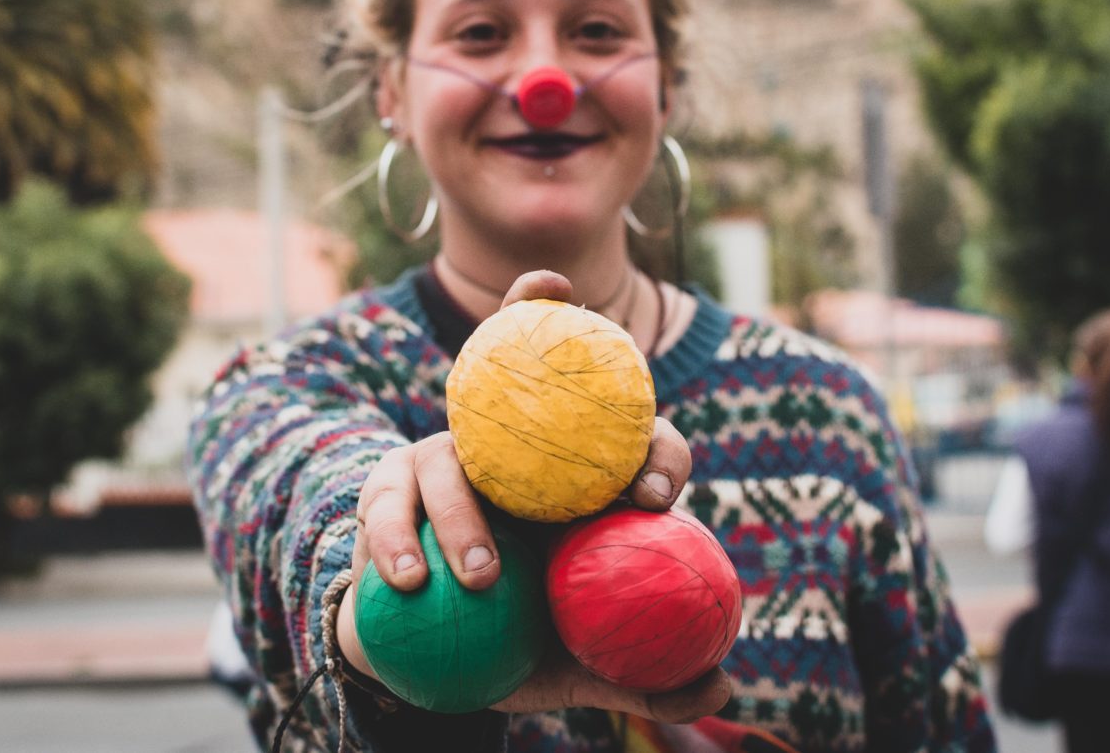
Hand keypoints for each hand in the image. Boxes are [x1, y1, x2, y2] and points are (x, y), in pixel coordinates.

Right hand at [338, 269, 709, 720]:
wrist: (419, 653)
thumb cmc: (515, 644)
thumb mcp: (579, 665)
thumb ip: (643, 679)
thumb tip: (721, 688)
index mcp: (574, 486)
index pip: (633, 443)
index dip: (656, 453)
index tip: (656, 500)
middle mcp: (513, 460)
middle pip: (534, 421)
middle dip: (553, 452)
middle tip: (569, 529)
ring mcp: (448, 463)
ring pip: (450, 464)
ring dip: (462, 515)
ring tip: (481, 576)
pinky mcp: (391, 485)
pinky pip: (387, 505)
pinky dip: (394, 539)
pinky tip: (409, 581)